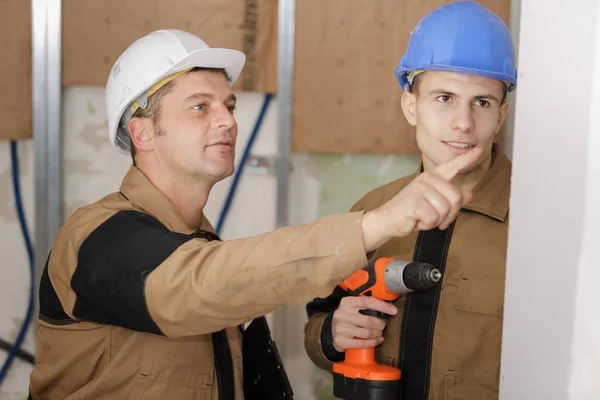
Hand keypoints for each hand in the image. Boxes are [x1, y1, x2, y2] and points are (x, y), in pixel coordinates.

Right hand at [331, 296, 396, 351]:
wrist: (333, 329)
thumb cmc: (349, 317)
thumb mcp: (354, 307)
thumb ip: (367, 305)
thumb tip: (389, 307)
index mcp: (346, 303)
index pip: (367, 302)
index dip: (382, 306)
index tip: (393, 311)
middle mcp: (341, 314)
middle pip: (369, 320)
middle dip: (381, 324)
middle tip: (383, 325)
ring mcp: (340, 328)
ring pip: (367, 333)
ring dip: (378, 334)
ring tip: (379, 333)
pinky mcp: (340, 341)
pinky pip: (362, 343)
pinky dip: (373, 342)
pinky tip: (377, 340)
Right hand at [362, 147, 482, 250]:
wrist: (388, 220)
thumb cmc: (411, 212)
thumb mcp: (434, 205)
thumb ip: (451, 198)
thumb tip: (469, 194)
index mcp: (432, 177)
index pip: (452, 167)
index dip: (466, 159)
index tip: (480, 149)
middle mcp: (427, 179)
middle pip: (456, 199)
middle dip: (448, 215)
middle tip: (434, 218)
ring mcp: (420, 188)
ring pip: (445, 210)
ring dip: (436, 221)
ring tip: (422, 218)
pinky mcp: (415, 201)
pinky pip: (434, 218)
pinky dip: (426, 225)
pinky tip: (416, 220)